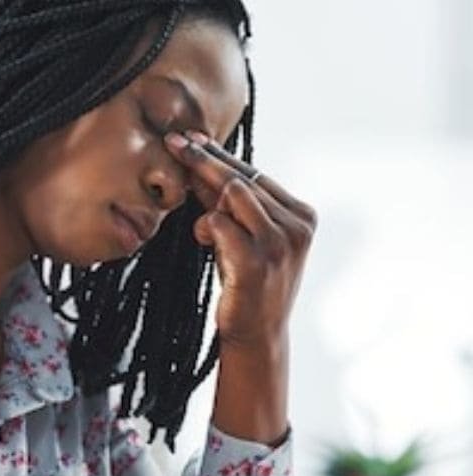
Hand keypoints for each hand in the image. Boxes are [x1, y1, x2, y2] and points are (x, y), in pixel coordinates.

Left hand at [164, 130, 315, 350]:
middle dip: (203, 159)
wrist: (257, 336)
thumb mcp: (245, 240)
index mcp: (301, 215)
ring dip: (208, 206)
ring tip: (204, 233)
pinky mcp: (257, 261)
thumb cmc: (248, 287)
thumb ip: (231, 207)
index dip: (220, 156)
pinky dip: (205, 227)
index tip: (192, 139)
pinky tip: (204, 240)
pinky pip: (219, 223)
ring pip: (232, 194)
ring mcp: (279, 243)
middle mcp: (296, 225)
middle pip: (241, 178)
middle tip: (174, 142)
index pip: (254, 175)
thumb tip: (201, 167)